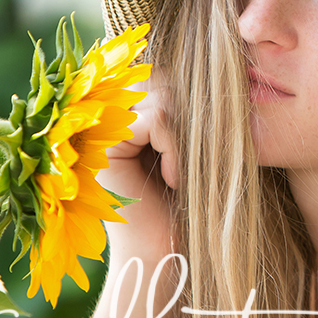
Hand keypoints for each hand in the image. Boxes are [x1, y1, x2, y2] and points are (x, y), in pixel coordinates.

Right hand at [97, 74, 179, 256]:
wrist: (164, 255)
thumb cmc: (186, 205)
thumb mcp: (192, 147)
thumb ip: (187, 108)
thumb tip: (215, 62)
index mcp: (126, 113)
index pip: (168, 78)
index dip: (190, 108)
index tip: (194, 153)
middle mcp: (108, 116)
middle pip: (166, 81)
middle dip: (189, 120)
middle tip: (190, 164)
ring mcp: (102, 129)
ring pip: (165, 98)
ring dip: (184, 138)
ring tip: (180, 174)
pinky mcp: (104, 146)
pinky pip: (159, 118)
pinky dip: (176, 148)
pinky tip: (173, 179)